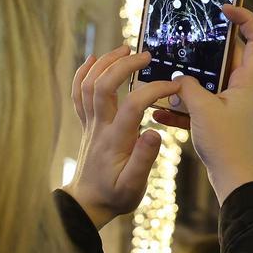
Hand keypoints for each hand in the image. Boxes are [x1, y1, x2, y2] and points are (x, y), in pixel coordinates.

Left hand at [63, 44, 180, 228]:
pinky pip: (78, 94)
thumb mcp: (134, 186)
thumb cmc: (115, 196)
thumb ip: (144, 160)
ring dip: (104, 62)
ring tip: (124, 49)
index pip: (134, 104)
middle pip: (104, 85)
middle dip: (124, 65)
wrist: (89, 203)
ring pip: (89, 85)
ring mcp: (90, 124)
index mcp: (115, 140)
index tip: (174, 85)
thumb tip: (155, 132)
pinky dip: (83, 73)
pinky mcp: (86, 124)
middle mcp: (99, 127)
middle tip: (145, 55)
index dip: (154, 89)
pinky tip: (92, 59)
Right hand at [153, 5, 252, 203]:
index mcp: (248, 82)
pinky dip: (182, 107)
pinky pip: (199, 107)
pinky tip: (159, 113)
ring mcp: (232, 107)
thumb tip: (179, 80)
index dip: (245, 18)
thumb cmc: (227, 145)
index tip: (225, 8)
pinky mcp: (220, 123)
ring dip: (188, 82)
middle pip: (227, 59)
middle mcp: (243, 91)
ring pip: (209, 84)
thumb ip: (188, 88)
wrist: (235, 182)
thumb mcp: (203, 110)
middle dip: (204, 51)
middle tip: (184, 40)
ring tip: (164, 79)